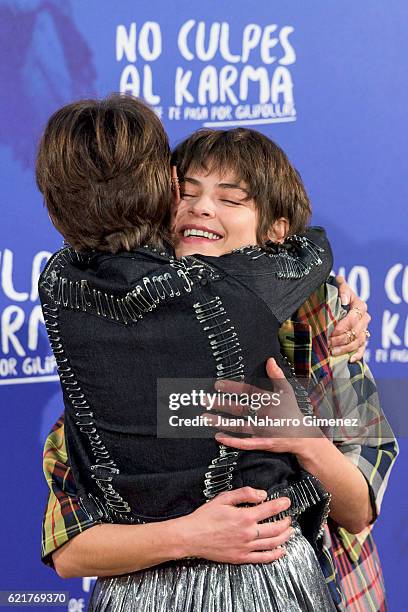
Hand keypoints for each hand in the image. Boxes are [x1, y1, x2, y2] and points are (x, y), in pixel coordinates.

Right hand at [182, 486, 292, 563]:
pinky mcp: (241, 557)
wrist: (192, 536)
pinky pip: (263, 558)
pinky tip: (281, 551)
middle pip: (275, 528)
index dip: (281, 504)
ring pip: (272, 543)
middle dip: (286, 522)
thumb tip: (261, 494)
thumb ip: (244, 494)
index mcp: (244, 517)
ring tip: (290, 532)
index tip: (287, 501)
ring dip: (284, 537)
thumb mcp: (223, 498)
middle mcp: (248, 533)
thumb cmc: (205, 517)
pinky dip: (275, 555)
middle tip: (289, 517)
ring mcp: (246, 547)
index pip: (270, 509)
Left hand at [203, 358, 321, 454]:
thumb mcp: (287, 391)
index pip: (247, 392)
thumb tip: (270, 360)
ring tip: (206, 417)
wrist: (304, 436)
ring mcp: (263, 430)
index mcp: (268, 400)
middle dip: (220, 404)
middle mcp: (264, 414)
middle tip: (205, 400)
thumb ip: (277, 376)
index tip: (217, 384)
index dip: (232, 387)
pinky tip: (219, 437)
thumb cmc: (292, 412)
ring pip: (238, 425)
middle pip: (238, 408)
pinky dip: (232, 441)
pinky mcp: (262, 443)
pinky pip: (245, 443)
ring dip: (221, 422)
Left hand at [330, 275, 370, 361]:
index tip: (330, 331)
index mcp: (360, 305)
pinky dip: (357, 355)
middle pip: (355, 332)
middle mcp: (364, 318)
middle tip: (327, 342)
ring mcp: (364, 329)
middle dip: (340, 338)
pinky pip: (363, 349)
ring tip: (332, 351)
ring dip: (345, 348)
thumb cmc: (335, 292)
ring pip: (359, 341)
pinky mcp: (362, 339)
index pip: (353, 318)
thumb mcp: (337, 285)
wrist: (335, 298)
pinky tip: (349, 360)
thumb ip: (342, 287)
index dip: (342, 326)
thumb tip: (345, 300)